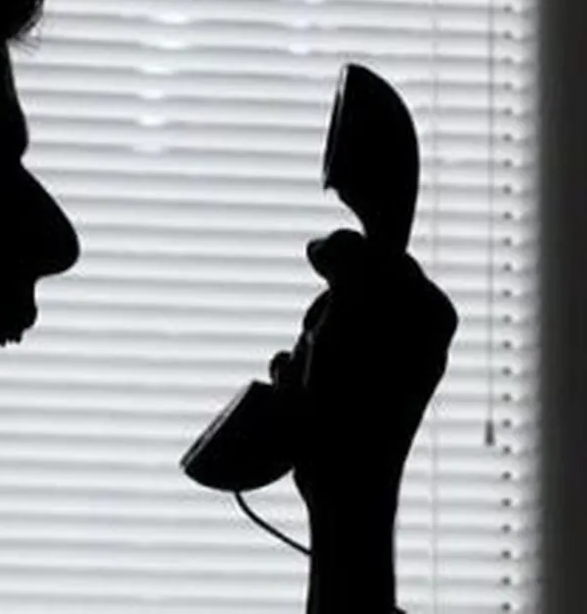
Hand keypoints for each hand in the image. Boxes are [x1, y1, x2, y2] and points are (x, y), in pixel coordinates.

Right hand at [278, 229, 457, 512]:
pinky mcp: (346, 394)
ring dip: (304, 348)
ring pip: (317, 325)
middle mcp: (412, 337)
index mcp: (431, 313)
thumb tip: (326, 244)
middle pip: (343, 290)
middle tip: (328, 346)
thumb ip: (347, 258)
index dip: (343, 264)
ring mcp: (378, 367)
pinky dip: (294, 376)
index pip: (378, 252)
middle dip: (321, 314)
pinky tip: (299, 398)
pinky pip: (304, 361)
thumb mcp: (354, 307)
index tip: (330, 286)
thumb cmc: (355, 395)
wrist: (344, 481)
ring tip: (315, 380)